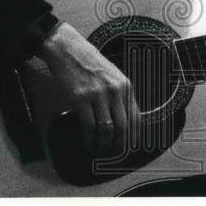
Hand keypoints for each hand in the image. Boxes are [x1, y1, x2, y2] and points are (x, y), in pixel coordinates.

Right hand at [34, 22, 140, 155]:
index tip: (128, 147)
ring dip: (103, 145)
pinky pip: (89, 125)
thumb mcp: (113, 75)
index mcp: (126, 85)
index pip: (136, 118)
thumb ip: (120, 95)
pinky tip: (88, 143)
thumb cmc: (90, 63)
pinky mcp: (81, 98)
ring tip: (99, 151)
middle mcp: (115, 91)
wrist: (69, 50)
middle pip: (122, 127)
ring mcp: (98, 95)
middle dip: (118, 146)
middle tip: (113, 154)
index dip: (133, 137)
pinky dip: (90, 139)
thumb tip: (124, 119)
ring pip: (106, 129)